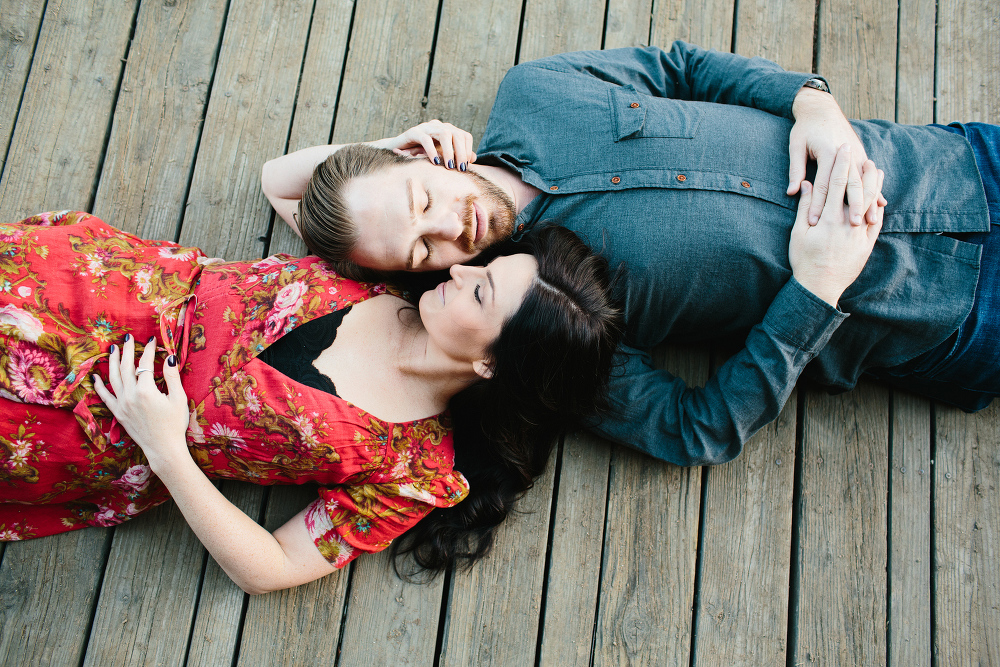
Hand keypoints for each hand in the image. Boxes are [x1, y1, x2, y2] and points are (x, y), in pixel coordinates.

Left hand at [93, 335, 189, 472]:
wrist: (163, 448)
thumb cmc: (175, 424)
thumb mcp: (179, 399)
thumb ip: (172, 377)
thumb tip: (169, 357)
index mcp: (146, 390)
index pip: (145, 363)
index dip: (149, 350)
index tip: (152, 340)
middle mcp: (130, 395)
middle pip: (126, 367)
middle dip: (127, 350)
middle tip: (128, 337)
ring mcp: (122, 404)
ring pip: (113, 378)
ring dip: (113, 362)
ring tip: (113, 349)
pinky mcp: (118, 413)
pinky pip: (105, 396)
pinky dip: (99, 385)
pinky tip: (96, 376)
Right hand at [374, 120, 475, 169]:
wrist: (398, 151)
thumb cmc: (421, 155)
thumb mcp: (441, 156)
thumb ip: (457, 156)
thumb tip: (474, 158)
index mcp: (447, 130)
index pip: (464, 136)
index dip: (468, 150)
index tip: (466, 166)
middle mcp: (438, 126)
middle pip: (456, 134)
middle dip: (461, 152)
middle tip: (460, 169)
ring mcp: (426, 127)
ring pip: (444, 133)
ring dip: (449, 151)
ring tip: (449, 166)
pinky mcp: (413, 132)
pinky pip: (425, 138)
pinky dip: (432, 150)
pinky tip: (435, 162)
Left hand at [787, 87, 886, 226]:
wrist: (822, 108)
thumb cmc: (805, 128)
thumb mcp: (796, 146)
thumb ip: (796, 169)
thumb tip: (793, 192)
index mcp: (828, 153)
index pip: (822, 185)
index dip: (817, 205)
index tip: (814, 223)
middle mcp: (845, 154)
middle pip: (849, 185)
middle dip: (850, 207)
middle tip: (850, 227)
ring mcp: (857, 154)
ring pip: (864, 182)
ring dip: (867, 202)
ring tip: (869, 221)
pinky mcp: (862, 154)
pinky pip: (870, 177)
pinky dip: (876, 191)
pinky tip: (881, 205)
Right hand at [789, 145, 883, 306]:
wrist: (819, 287)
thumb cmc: (803, 260)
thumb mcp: (798, 233)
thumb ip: (804, 207)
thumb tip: (806, 184)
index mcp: (828, 219)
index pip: (836, 184)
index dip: (840, 164)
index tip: (843, 149)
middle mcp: (847, 224)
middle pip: (858, 190)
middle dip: (862, 170)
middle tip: (864, 154)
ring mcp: (860, 235)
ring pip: (871, 203)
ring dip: (874, 185)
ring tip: (876, 170)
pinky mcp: (867, 245)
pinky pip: (877, 222)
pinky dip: (878, 206)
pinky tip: (879, 196)